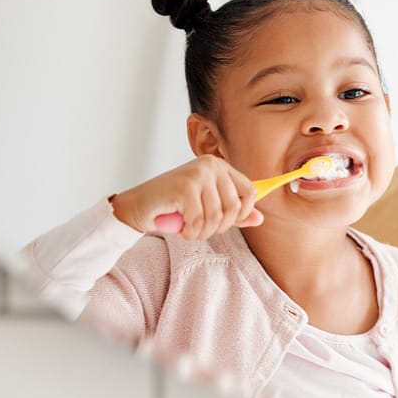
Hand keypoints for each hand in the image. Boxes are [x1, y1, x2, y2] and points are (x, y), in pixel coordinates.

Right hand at [110, 155, 262, 239]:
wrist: (137, 206)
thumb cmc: (173, 206)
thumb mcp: (208, 207)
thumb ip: (234, 212)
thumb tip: (260, 219)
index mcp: (220, 166)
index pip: (250, 191)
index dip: (242, 213)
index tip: (225, 222)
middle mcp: (211, 165)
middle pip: (235, 207)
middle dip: (219, 227)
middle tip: (201, 228)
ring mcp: (197, 174)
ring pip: (217, 217)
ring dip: (203, 232)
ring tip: (190, 229)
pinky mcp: (185, 187)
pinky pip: (199, 222)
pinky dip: (191, 232)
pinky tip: (181, 229)